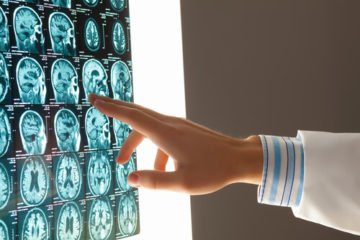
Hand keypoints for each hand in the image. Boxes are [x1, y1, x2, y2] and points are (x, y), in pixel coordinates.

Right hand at [89, 94, 262, 194]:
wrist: (238, 158)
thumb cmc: (214, 171)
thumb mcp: (184, 183)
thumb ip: (155, 181)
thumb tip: (130, 178)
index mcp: (167, 134)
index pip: (133, 117)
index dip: (112, 109)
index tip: (95, 100)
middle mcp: (171, 124)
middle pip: (137, 111)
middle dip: (115, 107)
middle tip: (95, 101)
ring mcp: (178, 126)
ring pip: (147, 125)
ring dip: (133, 140)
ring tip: (122, 161)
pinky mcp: (184, 130)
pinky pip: (160, 134)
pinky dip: (152, 148)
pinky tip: (160, 168)